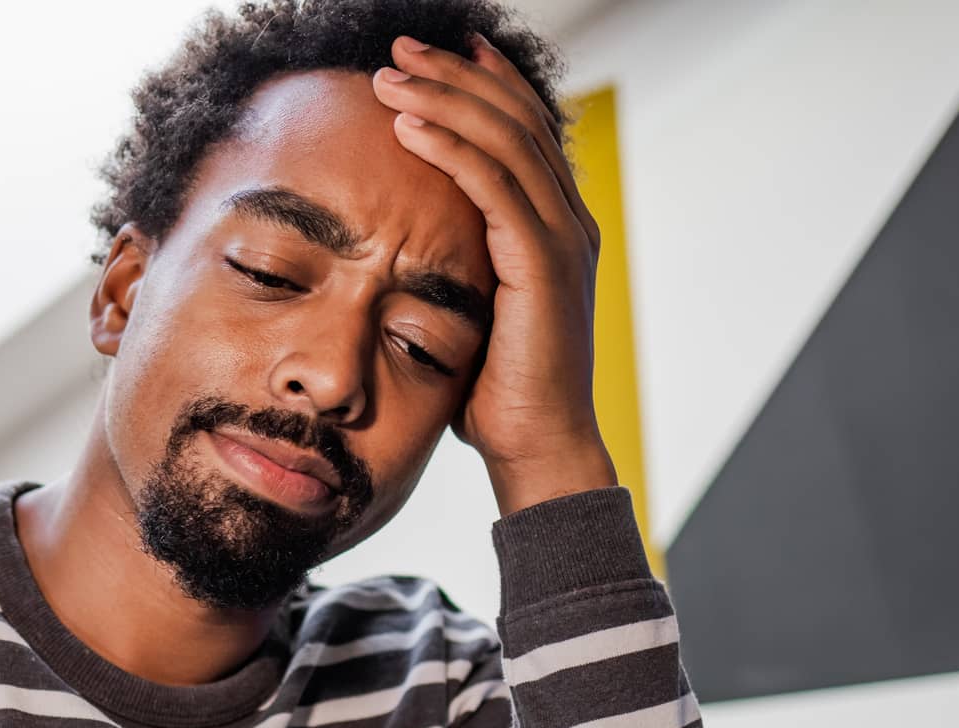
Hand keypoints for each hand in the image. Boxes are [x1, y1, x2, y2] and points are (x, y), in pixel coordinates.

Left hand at [373, 34, 616, 513]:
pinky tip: (409, 126)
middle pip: (514, 120)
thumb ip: (458, 267)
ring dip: (443, 99)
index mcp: (556, 228)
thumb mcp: (472, 312)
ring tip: (390, 76)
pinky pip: (494, 186)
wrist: (537, 448)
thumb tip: (411, 249)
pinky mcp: (542, 264)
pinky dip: (451, 149)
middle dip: (455, 76)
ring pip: (504, 140)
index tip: (437, 55)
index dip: (483, 86)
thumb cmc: (496, 395)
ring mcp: (562, 239)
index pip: (524, 132)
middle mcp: (568, 222)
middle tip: (400, 49)